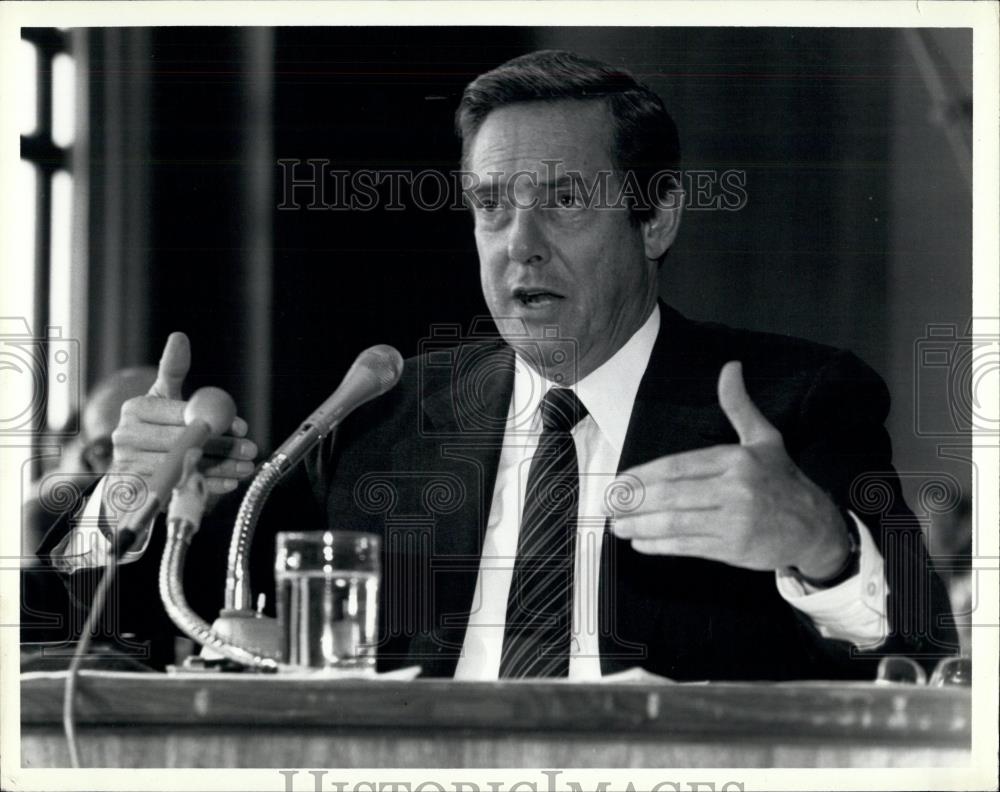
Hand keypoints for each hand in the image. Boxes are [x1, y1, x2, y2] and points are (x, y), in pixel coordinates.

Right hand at [107, 332, 258, 501]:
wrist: (132, 465)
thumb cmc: (153, 425)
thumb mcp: (162, 396)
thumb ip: (173, 370)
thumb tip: (179, 337)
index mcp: (136, 409)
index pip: (182, 414)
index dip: (215, 420)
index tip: (242, 426)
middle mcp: (126, 435)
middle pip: (184, 441)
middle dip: (223, 446)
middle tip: (251, 449)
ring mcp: (129, 464)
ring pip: (185, 465)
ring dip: (221, 467)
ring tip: (247, 466)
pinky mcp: (137, 488)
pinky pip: (179, 486)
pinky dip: (207, 485)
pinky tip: (230, 482)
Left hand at [610, 361, 849, 577]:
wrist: (816, 527)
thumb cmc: (782, 480)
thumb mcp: (764, 438)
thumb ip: (739, 406)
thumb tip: (731, 367)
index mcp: (737, 460)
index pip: (677, 466)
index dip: (643, 475)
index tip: (620, 481)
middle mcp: (735, 490)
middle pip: (671, 495)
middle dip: (634, 501)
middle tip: (609, 504)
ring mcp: (734, 522)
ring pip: (675, 523)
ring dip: (640, 525)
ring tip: (617, 525)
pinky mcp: (733, 549)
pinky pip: (687, 547)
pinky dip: (659, 545)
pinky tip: (640, 543)